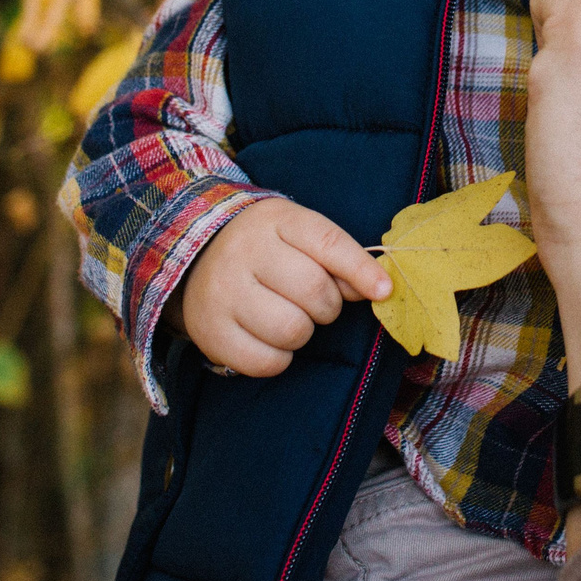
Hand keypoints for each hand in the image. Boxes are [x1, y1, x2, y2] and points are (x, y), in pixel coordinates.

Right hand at [173, 198, 394, 377]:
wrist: (197, 257)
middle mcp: (244, 251)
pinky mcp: (210, 332)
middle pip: (314, 291)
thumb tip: (379, 289)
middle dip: (328, 305)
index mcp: (275, 220)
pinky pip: (266, 361)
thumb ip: (339, 258)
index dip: (361, 269)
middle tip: (315, 302)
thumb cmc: (266, 248)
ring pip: (292, 330)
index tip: (384, 291)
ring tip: (290, 317)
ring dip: (303, 332)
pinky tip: (270, 338)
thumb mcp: (300, 235)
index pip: (328, 243)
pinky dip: (279, 358)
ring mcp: (223, 292)